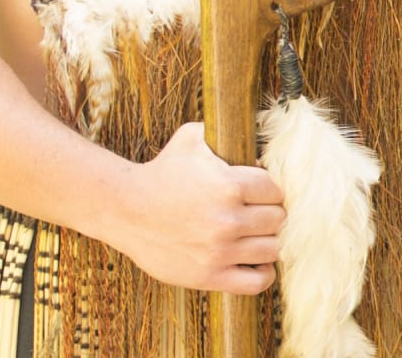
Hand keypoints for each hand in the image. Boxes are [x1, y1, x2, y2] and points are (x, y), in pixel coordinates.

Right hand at [98, 121, 285, 292]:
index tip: (259, 195)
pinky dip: (262, 273)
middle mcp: (228, 220)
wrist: (124, 210)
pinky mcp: (209, 275)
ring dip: (266, 242)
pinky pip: (256, 282)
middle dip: (269, 216)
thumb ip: (220, 129)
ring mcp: (219, 251)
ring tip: (254, 237)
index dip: (269, 192)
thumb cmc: (159, 174)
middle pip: (278, 220)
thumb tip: (245, 119)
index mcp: (230, 186)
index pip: (276, 191)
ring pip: (272, 249)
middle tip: (256, 215)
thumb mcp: (189, 139)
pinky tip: (253, 262)